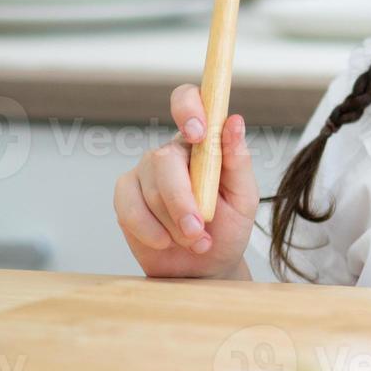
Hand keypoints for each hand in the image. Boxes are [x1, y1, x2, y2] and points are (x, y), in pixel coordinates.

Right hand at [113, 84, 258, 278]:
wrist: (205, 269)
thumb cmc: (228, 228)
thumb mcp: (244, 197)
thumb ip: (238, 160)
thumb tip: (234, 121)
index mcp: (203, 141)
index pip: (188, 101)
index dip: (188, 108)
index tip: (197, 133)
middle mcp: (172, 151)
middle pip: (164, 159)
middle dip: (182, 200)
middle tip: (200, 228)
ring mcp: (145, 172)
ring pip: (150, 188)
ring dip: (173, 222)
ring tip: (196, 240)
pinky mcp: (125, 196)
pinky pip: (128, 207)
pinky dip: (149, 229)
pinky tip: (165, 241)